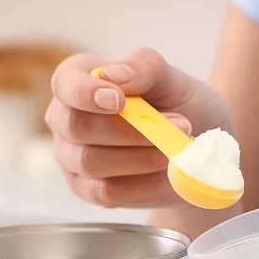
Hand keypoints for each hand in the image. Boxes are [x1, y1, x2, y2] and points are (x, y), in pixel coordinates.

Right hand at [44, 47, 232, 207]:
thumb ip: (144, 67)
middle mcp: (64, 117)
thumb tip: (115, 77)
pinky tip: (162, 172)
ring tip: (174, 148)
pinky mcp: (85, 189)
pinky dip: (141, 183)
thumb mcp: (171, 79)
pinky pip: (105, 191)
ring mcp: (70, 156)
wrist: (194, 148)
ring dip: (140, 157)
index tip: (118, 101)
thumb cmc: (177, 105)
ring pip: (90, 161)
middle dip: (128, 130)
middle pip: (77, 127)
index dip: (85, 93)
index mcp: (77, 78)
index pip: (65, 83)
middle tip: (177, 124)